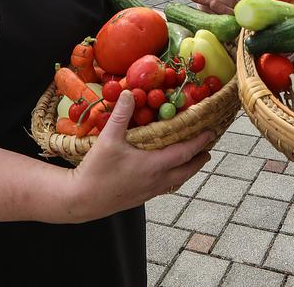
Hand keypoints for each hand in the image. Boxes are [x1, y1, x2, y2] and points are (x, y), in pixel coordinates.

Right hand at [68, 91, 211, 220]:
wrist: (82, 200)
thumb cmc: (96, 170)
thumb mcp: (108, 139)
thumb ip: (121, 114)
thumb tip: (130, 93)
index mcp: (154, 165)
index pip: (185, 152)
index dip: (199, 141)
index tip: (211, 132)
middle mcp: (157, 180)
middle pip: (187, 170)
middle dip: (199, 159)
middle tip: (207, 149)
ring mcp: (150, 191)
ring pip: (177, 180)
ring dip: (187, 169)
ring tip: (191, 160)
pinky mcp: (141, 198)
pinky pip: (165, 187)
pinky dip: (173, 177)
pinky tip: (166, 173)